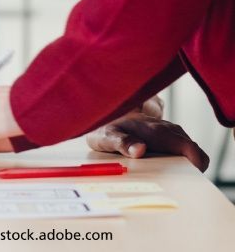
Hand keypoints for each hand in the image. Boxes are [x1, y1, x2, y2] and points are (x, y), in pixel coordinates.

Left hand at [86, 112, 209, 171]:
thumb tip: (139, 150)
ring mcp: (170, 135)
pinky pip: (179, 155)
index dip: (196, 166)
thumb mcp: (107, 136)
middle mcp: (169, 132)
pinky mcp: (167, 141)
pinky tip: (159, 175)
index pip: (191, 149)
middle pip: (193, 156)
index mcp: (159, 132)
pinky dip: (175, 166)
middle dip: (189, 173)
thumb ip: (122, 142)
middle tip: (171, 187)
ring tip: (163, 183)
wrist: (107, 116)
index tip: (187, 180)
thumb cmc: (107, 127)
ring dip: (180, 170)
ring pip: (187, 156)